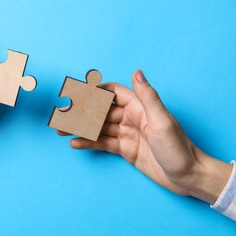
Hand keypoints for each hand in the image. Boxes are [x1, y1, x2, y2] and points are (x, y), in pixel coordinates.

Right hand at [58, 70, 231, 203]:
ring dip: (80, 129)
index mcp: (139, 107)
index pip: (113, 93)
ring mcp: (127, 134)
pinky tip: (75, 143)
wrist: (187, 176)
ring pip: (98, 128)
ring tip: (61, 130)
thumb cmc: (178, 147)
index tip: (77, 91)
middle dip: (81, 113)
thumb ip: (148, 97)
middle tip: (62, 116)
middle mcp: (131, 118)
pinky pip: (103, 144)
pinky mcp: (125, 150)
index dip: (96, 90)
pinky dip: (89, 143)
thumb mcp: (162, 121)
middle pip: (101, 112)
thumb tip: (136, 71)